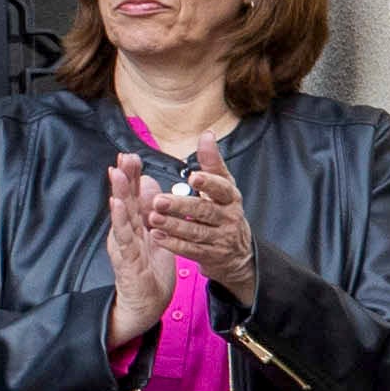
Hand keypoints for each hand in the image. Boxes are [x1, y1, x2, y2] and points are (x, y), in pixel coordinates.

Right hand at [102, 154, 178, 350]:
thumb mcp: (153, 235)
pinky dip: (119, 220)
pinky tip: (117, 204)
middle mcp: (125, 233)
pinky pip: (123, 237)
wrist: (145, 305)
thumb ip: (148, 211)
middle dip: (124, 178)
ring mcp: (123, 245)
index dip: (132, 176)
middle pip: (124, 201)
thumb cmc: (149, 272)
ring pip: (121, 216)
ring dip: (118, 193)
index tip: (131, 155)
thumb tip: (147, 183)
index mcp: (135, 227)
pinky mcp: (126, 259)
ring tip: (117, 172)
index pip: (133, 197)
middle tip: (124, 156)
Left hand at [143, 130, 257, 305]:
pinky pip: (191, 250)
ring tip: (151, 217)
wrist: (238, 252)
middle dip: (181, 206)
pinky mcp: (211, 255)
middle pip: (204, 211)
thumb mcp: (222, 187)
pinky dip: (173, 244)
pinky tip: (156, 236)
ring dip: (173, 225)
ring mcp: (221, 238)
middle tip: (158, 200)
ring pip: (196, 232)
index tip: (193, 177)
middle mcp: (229, 217)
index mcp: (230, 198)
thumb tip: (207, 134)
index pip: (222, 188)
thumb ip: (212, 163)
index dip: (209, 183)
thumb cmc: (223, 211)